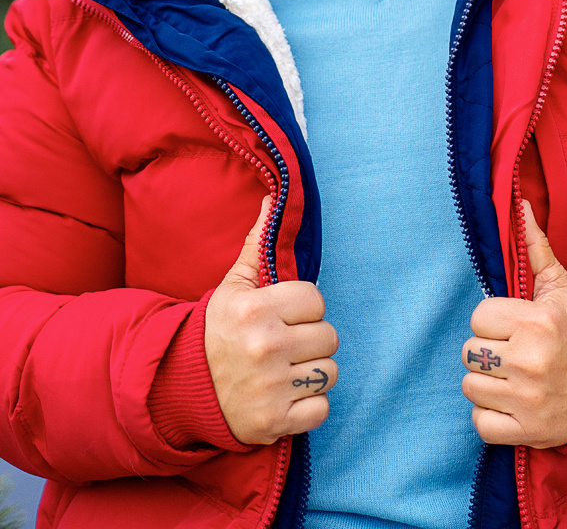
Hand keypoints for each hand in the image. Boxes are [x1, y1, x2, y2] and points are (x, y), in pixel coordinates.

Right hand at [205, 196, 338, 444]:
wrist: (182, 387)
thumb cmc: (218, 330)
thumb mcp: (233, 285)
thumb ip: (258, 245)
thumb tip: (274, 199)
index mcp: (256, 309)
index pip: (316, 300)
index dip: (304, 308)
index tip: (286, 315)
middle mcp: (265, 347)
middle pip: (329, 337)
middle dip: (311, 340)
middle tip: (287, 343)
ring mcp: (271, 387)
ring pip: (329, 372)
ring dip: (313, 373)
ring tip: (286, 368)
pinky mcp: (275, 423)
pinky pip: (322, 409)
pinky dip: (309, 405)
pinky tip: (287, 395)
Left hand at [461, 200, 566, 447]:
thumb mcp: (561, 288)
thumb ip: (536, 248)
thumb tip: (520, 204)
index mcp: (536, 321)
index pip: (478, 317)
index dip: (493, 322)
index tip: (514, 326)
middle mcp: (530, 360)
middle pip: (469, 352)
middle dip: (488, 352)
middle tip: (514, 353)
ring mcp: (527, 399)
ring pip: (470, 386)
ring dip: (488, 384)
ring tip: (514, 377)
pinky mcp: (526, 432)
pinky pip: (480, 423)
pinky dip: (491, 417)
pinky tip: (512, 403)